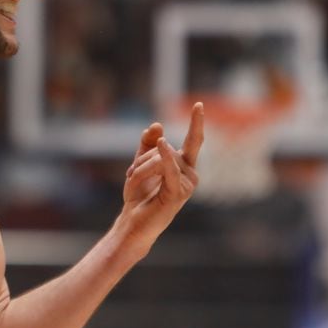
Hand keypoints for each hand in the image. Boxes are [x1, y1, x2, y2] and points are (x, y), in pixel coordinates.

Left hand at [118, 103, 203, 252]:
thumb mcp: (140, 165)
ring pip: (161, 158)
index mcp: (184, 166)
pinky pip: (170, 170)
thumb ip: (147, 145)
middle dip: (143, 158)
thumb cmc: (139, 196)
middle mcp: (190, 174)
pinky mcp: (178, 194)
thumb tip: (156, 125)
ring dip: (140, 169)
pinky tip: (161, 143)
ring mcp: (186, 185)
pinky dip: (165, 157)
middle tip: (129, 175)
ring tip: (131, 185)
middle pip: (167, 148)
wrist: (133, 222)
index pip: (193, 141)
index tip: (198, 105)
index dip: (196, 123)